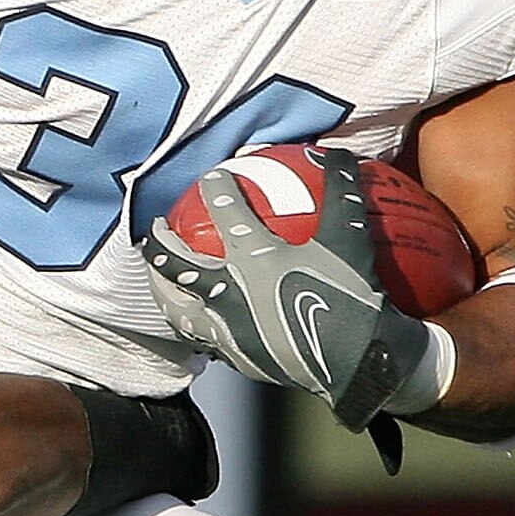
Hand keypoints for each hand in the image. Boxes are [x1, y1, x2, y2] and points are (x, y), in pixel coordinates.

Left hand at [140, 146, 431, 432]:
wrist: (359, 361)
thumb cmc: (352, 297)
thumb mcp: (349, 240)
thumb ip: (341, 193)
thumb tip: (342, 154)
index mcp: (254, 259)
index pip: (226, 212)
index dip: (217, 189)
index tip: (213, 177)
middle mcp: (229, 292)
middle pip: (177, 264)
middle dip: (161, 243)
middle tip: (156, 228)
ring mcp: (226, 328)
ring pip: (175, 306)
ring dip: (161, 286)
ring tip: (157, 276)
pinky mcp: (233, 356)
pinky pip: (199, 337)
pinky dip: (189, 322)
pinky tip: (191, 317)